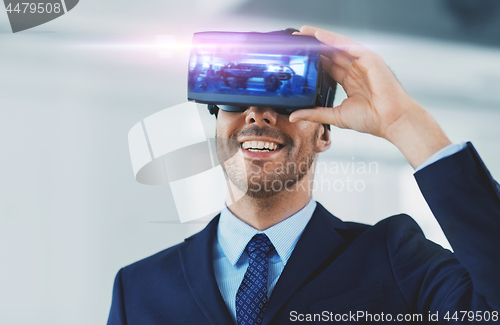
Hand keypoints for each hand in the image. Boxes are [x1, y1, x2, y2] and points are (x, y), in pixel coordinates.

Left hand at [290, 26, 450, 167]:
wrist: (391, 120)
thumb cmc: (372, 120)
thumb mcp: (336, 116)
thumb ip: (315, 114)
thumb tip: (294, 116)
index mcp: (350, 82)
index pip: (328, 67)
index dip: (313, 61)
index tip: (297, 58)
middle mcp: (356, 70)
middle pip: (330, 54)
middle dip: (313, 46)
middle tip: (296, 40)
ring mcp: (362, 63)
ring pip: (337, 46)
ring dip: (319, 39)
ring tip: (303, 32)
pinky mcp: (369, 58)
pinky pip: (347, 46)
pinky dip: (332, 40)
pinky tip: (319, 36)